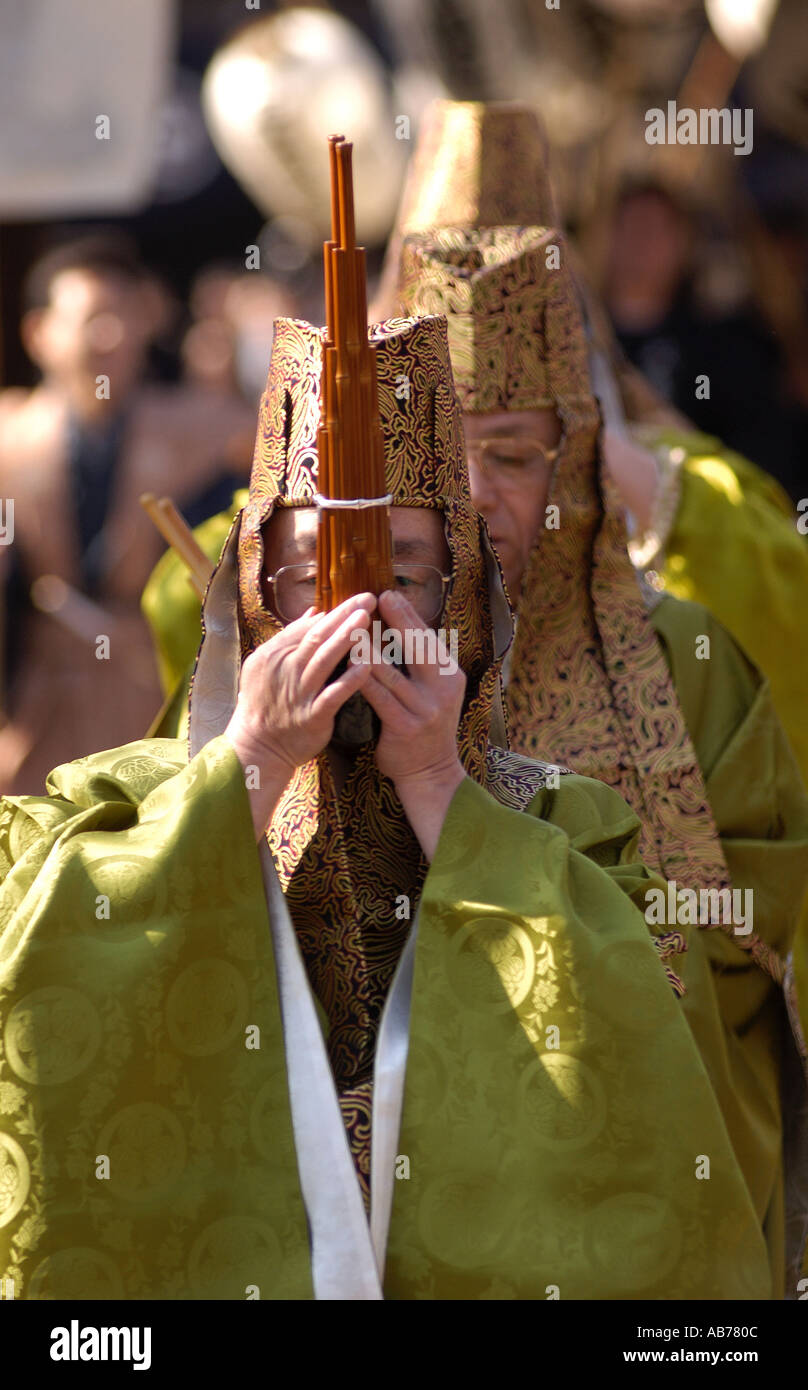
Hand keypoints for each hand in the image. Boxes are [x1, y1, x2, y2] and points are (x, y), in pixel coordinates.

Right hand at [225, 592, 374, 837]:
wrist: (258, 747)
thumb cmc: (265, 704)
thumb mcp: (267, 666)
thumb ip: (290, 638)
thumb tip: (314, 611)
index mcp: (273, 655)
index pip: (306, 626)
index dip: (333, 611)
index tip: (356, 598)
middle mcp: (285, 670)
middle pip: (317, 636)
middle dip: (343, 615)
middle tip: (368, 598)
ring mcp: (298, 693)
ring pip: (324, 659)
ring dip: (346, 637)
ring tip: (366, 619)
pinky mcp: (312, 716)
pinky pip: (334, 694)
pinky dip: (351, 679)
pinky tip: (368, 665)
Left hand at [361, 589, 466, 858]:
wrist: (429, 773)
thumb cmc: (423, 727)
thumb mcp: (432, 692)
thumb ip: (420, 664)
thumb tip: (401, 625)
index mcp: (450, 675)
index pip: (429, 638)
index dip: (409, 615)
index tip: (389, 594)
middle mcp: (442, 689)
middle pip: (416, 647)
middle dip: (395, 620)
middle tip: (374, 598)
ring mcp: (425, 709)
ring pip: (391, 670)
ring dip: (370, 646)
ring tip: (352, 625)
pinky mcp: (405, 726)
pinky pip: (378, 695)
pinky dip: (362, 676)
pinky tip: (348, 662)